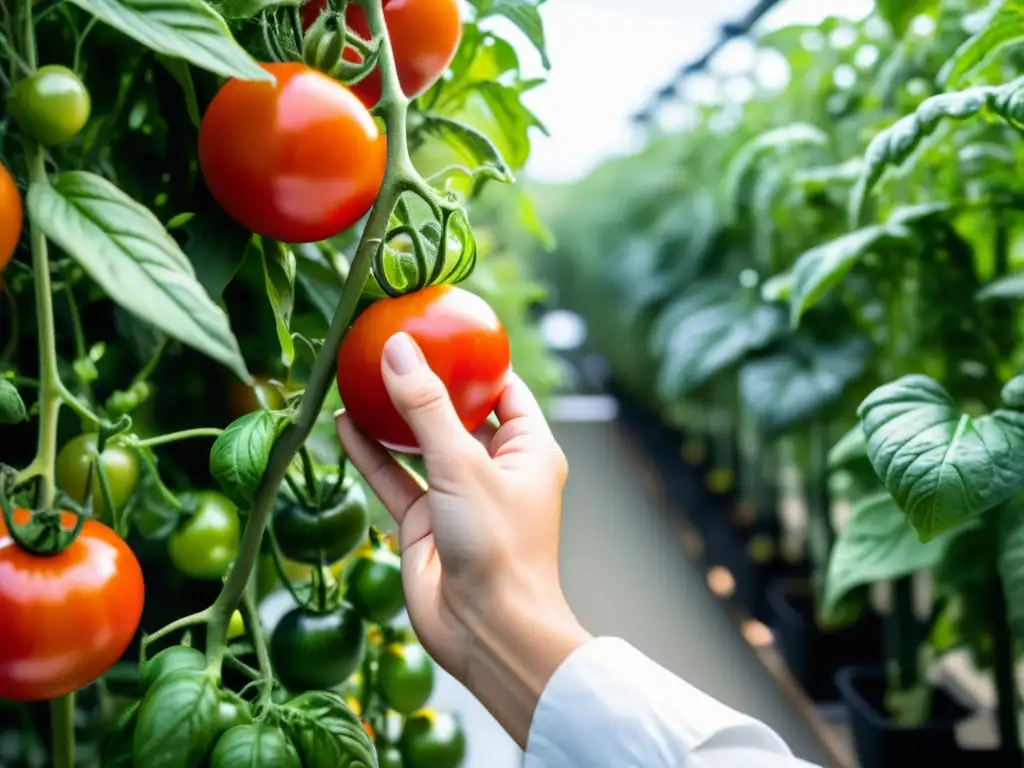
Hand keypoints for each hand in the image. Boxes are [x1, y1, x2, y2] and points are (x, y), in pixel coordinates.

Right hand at [336, 332, 590, 746]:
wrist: (488, 630)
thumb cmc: (498, 545)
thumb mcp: (462, 464)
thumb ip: (426, 408)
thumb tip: (398, 348)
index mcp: (528, 449)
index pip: (505, 389)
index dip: (476, 359)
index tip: (443, 327)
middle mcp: (495, 468)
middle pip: (457, 412)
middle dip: (426, 382)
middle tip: (391, 344)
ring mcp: (458, 495)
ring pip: (420, 444)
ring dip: (391, 416)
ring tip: (358, 376)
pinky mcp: (426, 522)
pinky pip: (395, 478)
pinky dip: (371, 454)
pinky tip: (342, 424)